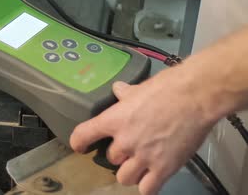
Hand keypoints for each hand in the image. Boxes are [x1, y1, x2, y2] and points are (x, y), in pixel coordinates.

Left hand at [70, 67, 218, 194]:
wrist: (195, 97)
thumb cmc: (167, 88)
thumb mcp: (138, 88)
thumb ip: (125, 94)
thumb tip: (118, 89)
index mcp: (114, 120)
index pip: (83, 135)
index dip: (79, 143)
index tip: (81, 147)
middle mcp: (124, 141)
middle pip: (111, 159)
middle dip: (120, 155)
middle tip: (131, 149)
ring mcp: (144, 157)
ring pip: (124, 178)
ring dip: (131, 173)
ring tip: (140, 166)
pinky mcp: (164, 168)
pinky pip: (147, 189)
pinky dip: (147, 186)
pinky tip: (152, 178)